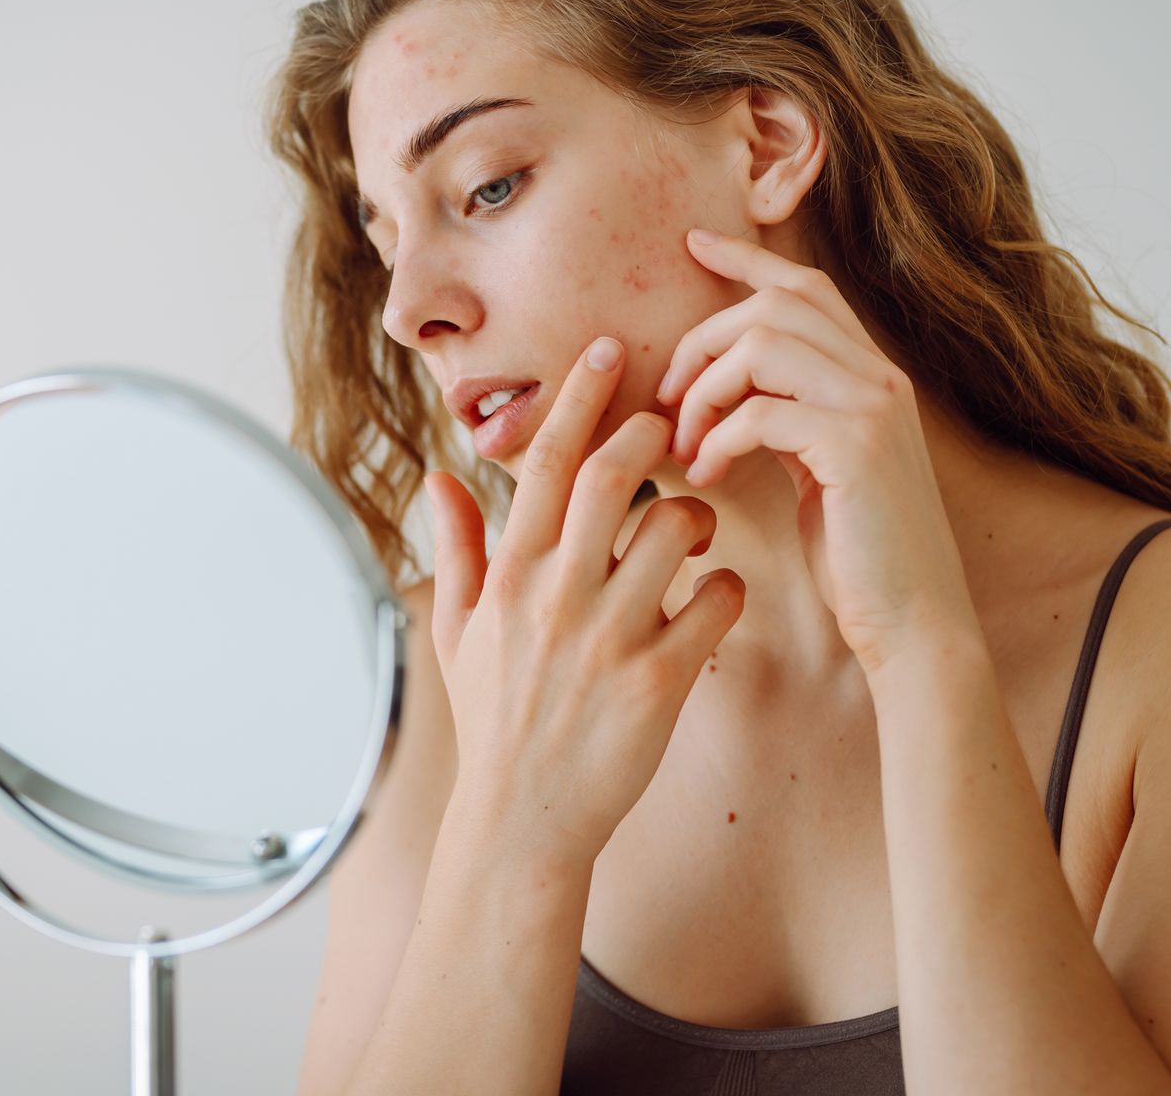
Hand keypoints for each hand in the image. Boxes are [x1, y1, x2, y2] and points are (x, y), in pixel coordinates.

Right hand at [424, 336, 745, 869]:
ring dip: (697, 515)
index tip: (608, 349)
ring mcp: (611, 638)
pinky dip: (729, 588)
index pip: (549, 462)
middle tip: (673, 420)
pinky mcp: (661, 682)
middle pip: (616, 475)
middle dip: (652, 432)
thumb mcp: (458, 632)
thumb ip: (457, 548)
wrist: (525, 821)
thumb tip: (441, 476)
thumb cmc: (493, 721)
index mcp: (511, 575)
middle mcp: (558, 597)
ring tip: (693, 531)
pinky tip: (717, 599)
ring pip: (678, 530)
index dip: (582, 396)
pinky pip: (718, 604)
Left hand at [655, 227, 983, 673]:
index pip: (806, 286)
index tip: (692, 245)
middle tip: (667, 401)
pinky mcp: (856, 447)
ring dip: (704, 391)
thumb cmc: (855, 557)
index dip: (746, 258)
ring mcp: (874, 407)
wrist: (913, 623)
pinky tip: (705, 475)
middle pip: (774, 305)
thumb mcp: (815, 469)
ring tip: (685, 444)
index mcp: (871, 376)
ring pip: (763, 345)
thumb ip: (784, 418)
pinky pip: (762, 410)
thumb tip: (717, 391)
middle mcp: (881, 376)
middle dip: (703, 341)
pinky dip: (717, 438)